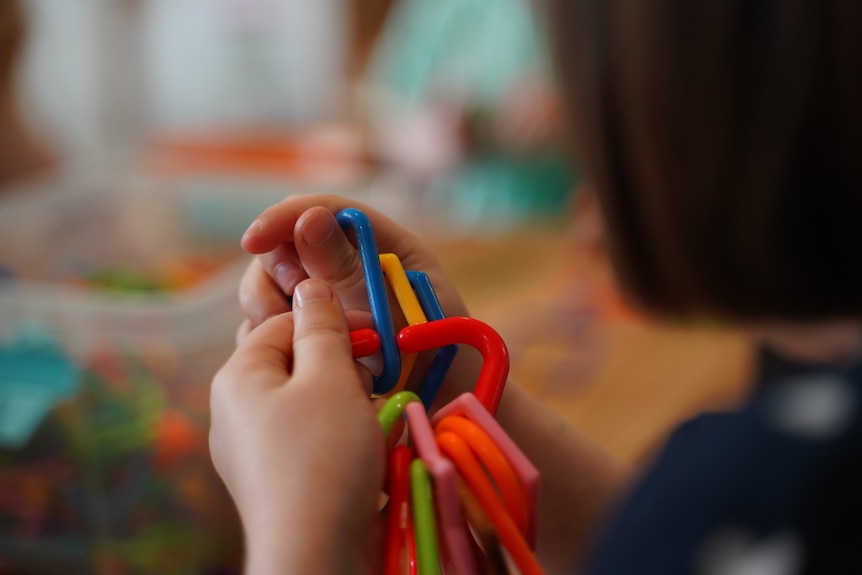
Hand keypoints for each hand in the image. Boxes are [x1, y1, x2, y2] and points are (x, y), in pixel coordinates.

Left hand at [211, 278, 384, 573]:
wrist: (316, 554)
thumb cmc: (323, 458)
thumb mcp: (329, 379)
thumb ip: (321, 328)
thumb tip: (310, 285)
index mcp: (238, 376)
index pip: (283, 322)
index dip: (331, 321)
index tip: (375, 337)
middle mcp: (234, 410)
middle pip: (292, 361)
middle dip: (337, 363)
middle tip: (372, 379)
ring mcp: (250, 449)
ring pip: (303, 400)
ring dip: (343, 399)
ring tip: (372, 416)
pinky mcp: (272, 479)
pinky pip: (306, 437)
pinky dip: (335, 433)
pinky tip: (361, 448)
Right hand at [237, 193, 481, 406]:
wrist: (439, 414)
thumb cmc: (436, 360)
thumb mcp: (397, 311)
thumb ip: (351, 268)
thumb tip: (307, 218)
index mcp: (381, 246)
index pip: (325, 212)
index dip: (285, 218)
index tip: (254, 240)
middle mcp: (346, 269)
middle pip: (285, 246)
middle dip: (276, 272)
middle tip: (293, 308)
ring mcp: (324, 303)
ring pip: (267, 287)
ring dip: (268, 311)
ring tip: (295, 343)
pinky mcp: (307, 337)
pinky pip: (267, 328)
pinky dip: (267, 341)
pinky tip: (289, 363)